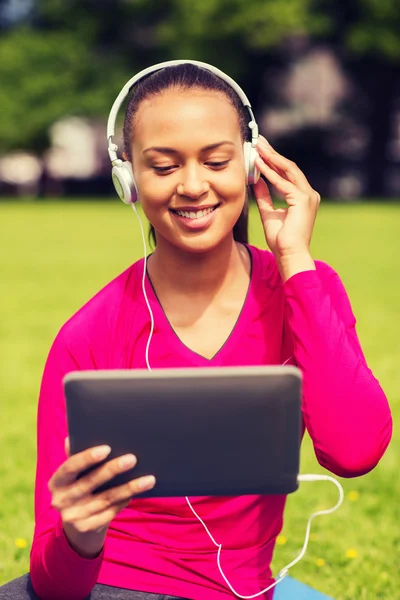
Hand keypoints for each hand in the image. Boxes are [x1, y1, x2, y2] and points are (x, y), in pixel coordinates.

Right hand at [49, 438, 155, 556]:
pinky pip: (110, 512)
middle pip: (90, 483)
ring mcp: (74, 516)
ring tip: (148, 479)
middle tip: (132, 459)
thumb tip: (71, 438)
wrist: (76, 522)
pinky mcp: (87, 527)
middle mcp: (61, 500)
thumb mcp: (74, 473)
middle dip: (112, 470)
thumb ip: (74, 456)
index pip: (69, 467)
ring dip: (128, 488)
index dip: (87, 458)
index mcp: (56, 482)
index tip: (107, 448)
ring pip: (106, 499)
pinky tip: (137, 492)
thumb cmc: (79, 485)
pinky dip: (124, 501)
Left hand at [253, 136, 319, 278]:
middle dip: (272, 153)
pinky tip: (258, 164)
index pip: (287, 173)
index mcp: (303, 197)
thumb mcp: (269, 212)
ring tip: (257, 147)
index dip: (273, 160)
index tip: (260, 150)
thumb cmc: (281, 239)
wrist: (289, 254)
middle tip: (259, 140)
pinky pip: (283, 183)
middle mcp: (308, 194)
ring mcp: (308, 196)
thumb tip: (256, 180)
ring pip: (288, 171)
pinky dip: (270, 173)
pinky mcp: (302, 200)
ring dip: (271, 158)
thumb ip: (264, 196)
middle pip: (289, 167)